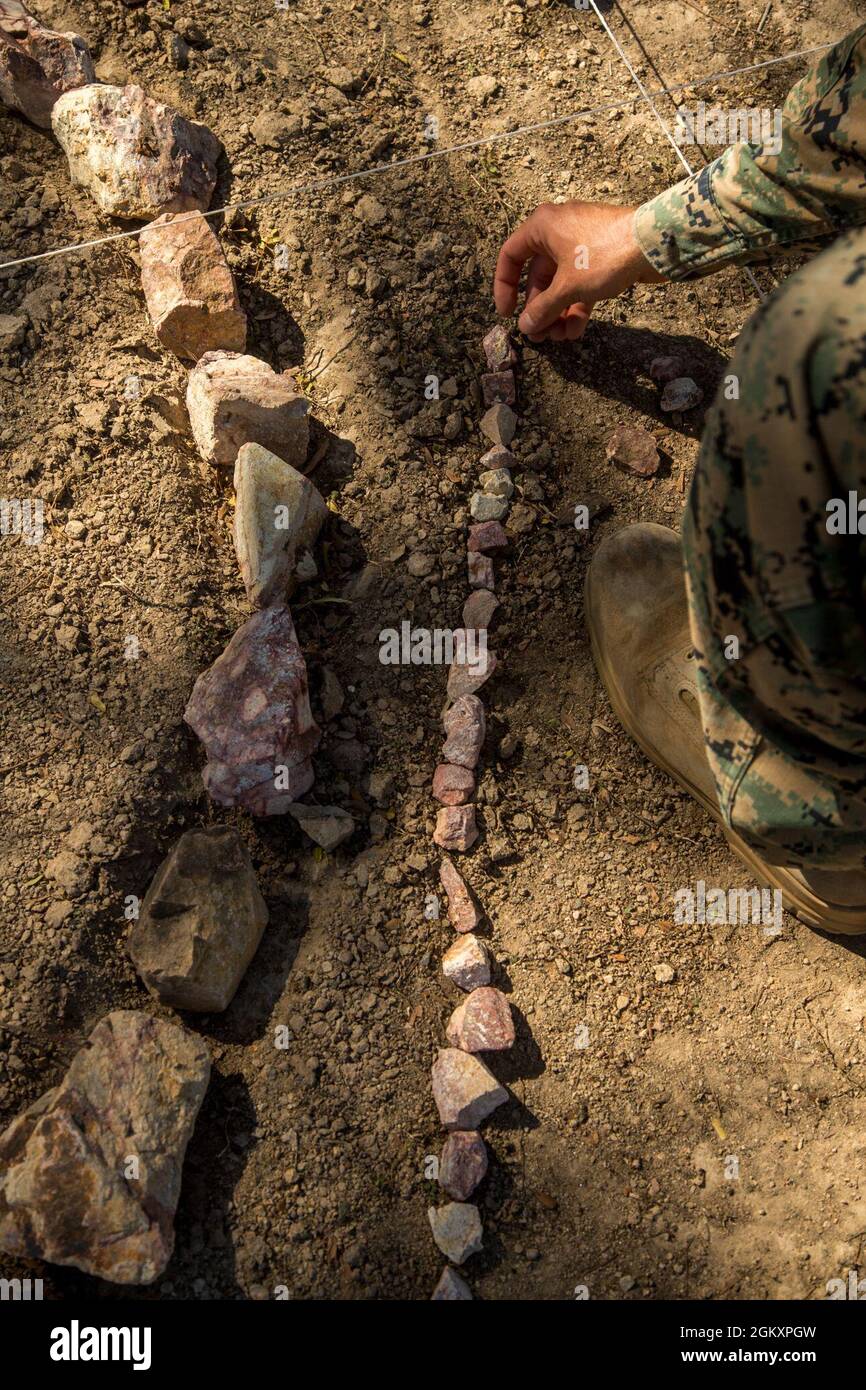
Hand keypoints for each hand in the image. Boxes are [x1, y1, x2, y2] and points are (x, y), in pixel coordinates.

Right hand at [493, 200, 664, 341]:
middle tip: (540, 336)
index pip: (511, 256)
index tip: (507, 313)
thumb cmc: (604, 255)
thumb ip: (543, 308)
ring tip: (561, 337)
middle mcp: (558, 231)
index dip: (504, 287)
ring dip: (559, 311)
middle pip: (538, 276)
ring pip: (561, 282)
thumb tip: (525, 326)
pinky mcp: (601, 256)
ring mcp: (581, 244)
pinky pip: (581, 283)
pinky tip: (576, 330)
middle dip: (540, 309)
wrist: (655, 243)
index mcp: (542, 227)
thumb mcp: (568, 286)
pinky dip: (577, 305)